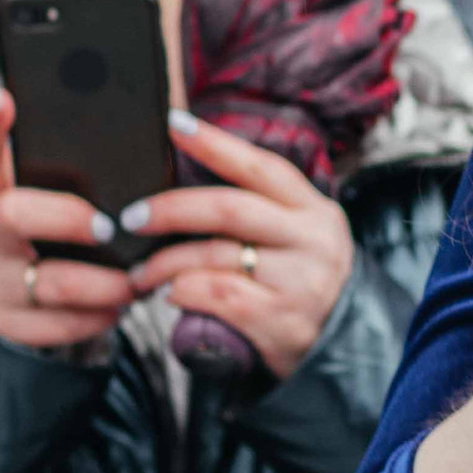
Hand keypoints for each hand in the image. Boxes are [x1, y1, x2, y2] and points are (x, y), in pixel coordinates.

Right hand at [0, 90, 134, 351]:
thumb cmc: (37, 238)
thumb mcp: (37, 204)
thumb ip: (64, 181)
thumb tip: (136, 143)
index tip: (1, 99)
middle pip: (15, 216)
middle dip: (70, 219)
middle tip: (109, 227)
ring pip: (55, 283)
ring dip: (108, 283)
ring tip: (137, 280)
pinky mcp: (4, 324)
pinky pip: (63, 325)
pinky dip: (100, 317)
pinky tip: (117, 307)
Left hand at [119, 109, 355, 381]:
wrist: (341, 348)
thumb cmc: (297, 284)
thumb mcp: (295, 237)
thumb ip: (254, 210)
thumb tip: (180, 177)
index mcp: (313, 209)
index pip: (261, 167)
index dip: (216, 144)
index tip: (174, 124)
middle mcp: (313, 240)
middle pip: (229, 209)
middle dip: (170, 209)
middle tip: (132, 218)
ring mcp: (301, 281)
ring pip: (214, 255)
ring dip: (165, 263)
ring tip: (141, 272)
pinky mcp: (283, 320)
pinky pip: (216, 295)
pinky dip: (184, 292)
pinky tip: (172, 295)